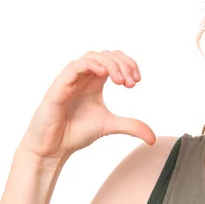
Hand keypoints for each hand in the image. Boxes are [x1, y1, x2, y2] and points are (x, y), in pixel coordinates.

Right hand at [19, 50, 154, 166]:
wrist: (52, 147)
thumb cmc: (75, 132)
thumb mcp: (110, 126)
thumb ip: (131, 126)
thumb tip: (152, 137)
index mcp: (94, 82)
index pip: (114, 61)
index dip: (128, 65)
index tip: (136, 81)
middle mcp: (83, 77)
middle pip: (106, 56)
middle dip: (123, 64)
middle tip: (132, 81)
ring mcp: (71, 79)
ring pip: (93, 57)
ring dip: (111, 64)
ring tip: (121, 80)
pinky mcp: (59, 85)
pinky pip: (76, 66)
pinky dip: (92, 65)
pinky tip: (105, 74)